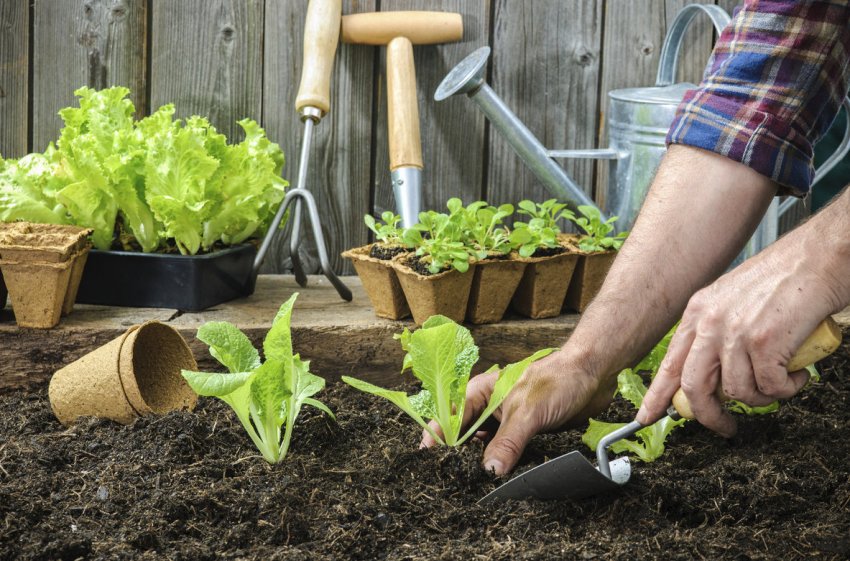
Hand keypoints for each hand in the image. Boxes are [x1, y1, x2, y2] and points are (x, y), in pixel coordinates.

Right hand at [420, 350, 615, 474]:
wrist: (593, 374)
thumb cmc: (558, 380)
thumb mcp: (527, 413)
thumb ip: (507, 442)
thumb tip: (488, 472)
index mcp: (481, 392)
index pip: (450, 417)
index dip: (437, 438)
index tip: (428, 460)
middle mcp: (490, 407)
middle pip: (464, 435)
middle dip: (457, 455)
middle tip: (451, 479)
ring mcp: (507, 421)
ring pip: (484, 446)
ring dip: (480, 463)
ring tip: (471, 484)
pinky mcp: (524, 433)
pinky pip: (506, 452)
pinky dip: (501, 465)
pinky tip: (499, 479)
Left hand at [637, 240, 841, 435]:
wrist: (819, 257)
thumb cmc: (785, 278)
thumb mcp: (733, 300)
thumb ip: (717, 333)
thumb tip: (715, 375)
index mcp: (698, 312)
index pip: (670, 363)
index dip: (657, 395)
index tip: (647, 417)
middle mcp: (710, 322)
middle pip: (693, 386)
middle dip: (708, 415)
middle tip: (725, 427)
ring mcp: (735, 332)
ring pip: (737, 392)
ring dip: (762, 398)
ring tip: (780, 382)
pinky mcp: (764, 342)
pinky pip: (770, 387)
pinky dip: (787, 389)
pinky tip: (797, 373)